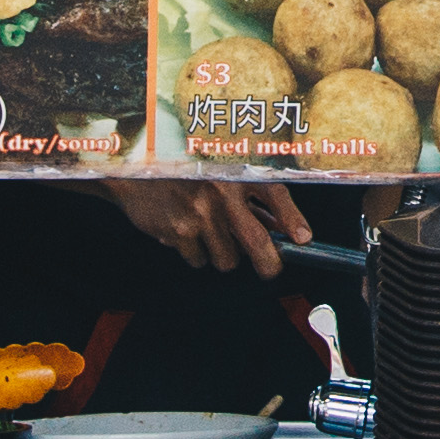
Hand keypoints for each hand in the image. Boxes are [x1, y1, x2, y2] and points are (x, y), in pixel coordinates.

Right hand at [95, 176, 309, 275]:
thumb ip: (248, 198)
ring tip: (212, 235)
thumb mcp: (221, 173)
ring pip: (227, 259)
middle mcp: (222, 194)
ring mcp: (200, 216)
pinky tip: (188, 234)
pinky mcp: (179, 233)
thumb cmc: (183, 170)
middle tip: (270, 268)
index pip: (275, 195)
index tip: (303, 239)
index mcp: (236, 172)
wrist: (136, 170)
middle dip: (269, 264)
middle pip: (258, 243)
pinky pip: (199, 260)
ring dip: (223, 255)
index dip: (293, 219)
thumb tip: (278, 228)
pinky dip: (196, 254)